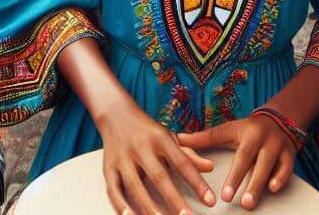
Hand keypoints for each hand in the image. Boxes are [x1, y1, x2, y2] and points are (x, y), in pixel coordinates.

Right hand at [98, 101, 214, 214]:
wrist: (115, 114)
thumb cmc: (146, 130)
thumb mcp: (168, 137)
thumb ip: (188, 154)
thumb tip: (210, 167)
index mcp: (159, 138)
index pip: (181, 162)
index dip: (197, 182)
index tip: (210, 200)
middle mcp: (141, 147)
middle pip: (158, 176)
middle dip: (174, 200)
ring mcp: (123, 158)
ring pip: (135, 185)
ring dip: (149, 207)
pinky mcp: (108, 168)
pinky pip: (113, 189)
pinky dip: (121, 205)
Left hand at [178, 116, 297, 210]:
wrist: (277, 119)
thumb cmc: (247, 129)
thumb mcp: (228, 130)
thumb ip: (206, 138)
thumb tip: (179, 139)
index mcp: (248, 132)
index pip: (240, 156)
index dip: (233, 176)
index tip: (224, 195)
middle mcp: (264, 139)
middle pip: (256, 162)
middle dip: (247, 183)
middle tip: (238, 203)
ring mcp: (279, 146)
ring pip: (272, 166)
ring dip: (262, 184)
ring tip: (251, 202)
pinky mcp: (290, 155)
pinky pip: (288, 168)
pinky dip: (282, 178)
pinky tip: (274, 189)